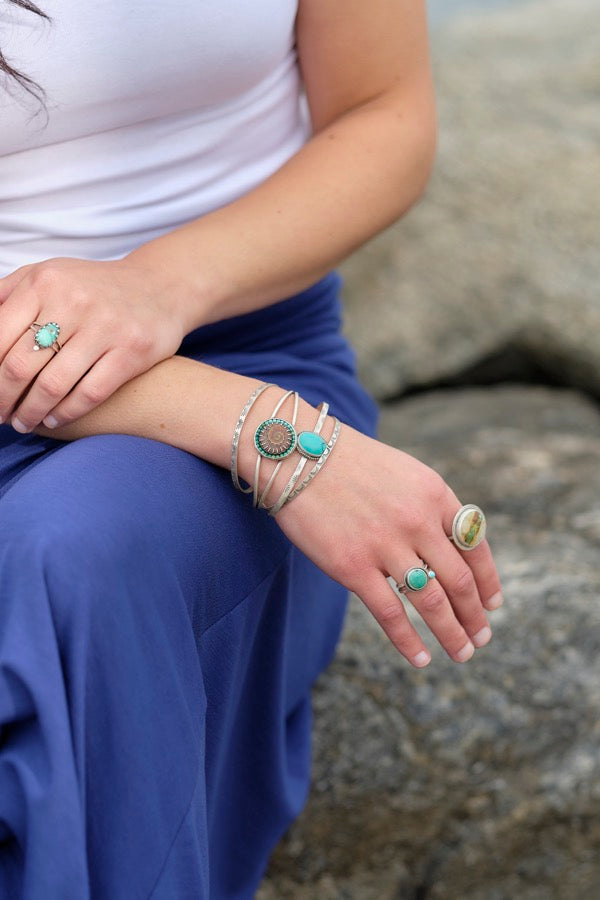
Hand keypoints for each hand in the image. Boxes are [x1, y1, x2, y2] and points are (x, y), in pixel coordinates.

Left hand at [0, 256, 186, 431]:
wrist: (161, 288)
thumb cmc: (93, 288)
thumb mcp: (50, 275)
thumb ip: (8, 295)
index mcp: (44, 282)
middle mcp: (73, 301)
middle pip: (20, 365)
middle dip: (3, 398)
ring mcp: (105, 327)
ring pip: (53, 385)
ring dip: (31, 412)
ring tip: (23, 423)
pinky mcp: (132, 351)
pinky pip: (90, 393)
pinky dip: (67, 413)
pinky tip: (55, 419)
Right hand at [275, 423, 502, 667]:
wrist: (297, 454)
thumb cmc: (349, 463)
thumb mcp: (403, 473)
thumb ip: (429, 506)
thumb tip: (450, 547)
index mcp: (435, 494)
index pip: (475, 545)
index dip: (488, 580)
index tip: (493, 605)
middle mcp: (417, 520)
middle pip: (459, 580)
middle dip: (475, 615)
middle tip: (481, 639)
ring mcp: (386, 545)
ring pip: (432, 602)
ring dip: (452, 633)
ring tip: (462, 653)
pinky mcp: (353, 566)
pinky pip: (390, 613)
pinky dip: (409, 641)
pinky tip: (421, 658)